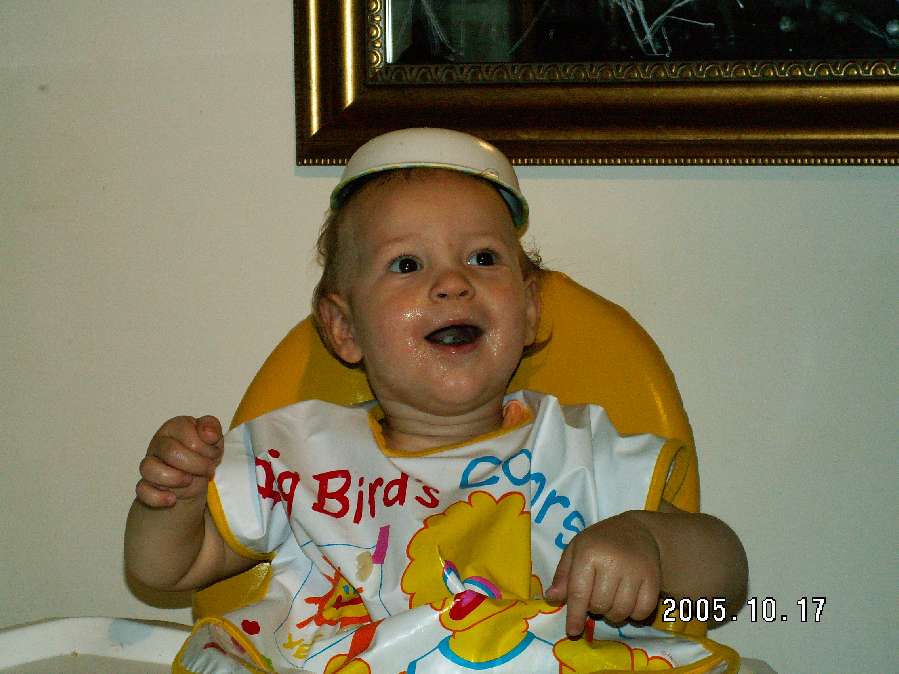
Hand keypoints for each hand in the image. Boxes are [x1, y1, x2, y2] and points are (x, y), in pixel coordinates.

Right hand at [135, 415, 222, 507]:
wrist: (192, 481)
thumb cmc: (201, 455)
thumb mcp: (213, 440)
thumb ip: (212, 428)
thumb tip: (209, 434)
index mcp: (175, 427)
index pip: (185, 431)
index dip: (204, 446)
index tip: (214, 456)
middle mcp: (158, 443)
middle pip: (171, 451)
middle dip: (196, 464)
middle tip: (208, 471)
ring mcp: (149, 464)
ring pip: (149, 468)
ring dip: (175, 478)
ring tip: (189, 481)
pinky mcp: (145, 485)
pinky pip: (142, 490)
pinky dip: (158, 497)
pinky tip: (172, 499)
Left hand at [545, 512, 660, 635]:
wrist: (635, 530)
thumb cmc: (599, 542)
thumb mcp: (574, 550)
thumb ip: (563, 575)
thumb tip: (551, 598)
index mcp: (589, 554)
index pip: (579, 593)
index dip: (574, 615)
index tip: (573, 631)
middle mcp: (613, 562)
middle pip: (599, 605)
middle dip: (594, 608)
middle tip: (596, 597)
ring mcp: (635, 571)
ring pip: (621, 611)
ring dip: (613, 614)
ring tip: (611, 600)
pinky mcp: (653, 579)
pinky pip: (642, 611)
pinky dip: (634, 614)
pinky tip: (628, 602)